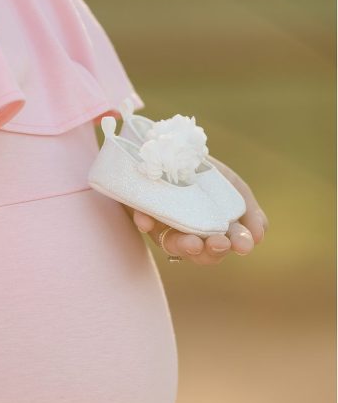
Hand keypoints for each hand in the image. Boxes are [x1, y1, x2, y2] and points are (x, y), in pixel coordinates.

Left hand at [122, 156, 268, 264]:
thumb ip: (249, 212)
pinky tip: (146, 220)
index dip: (236, 245)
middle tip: (219, 243)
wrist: (169, 149)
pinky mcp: (142, 214)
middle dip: (211, 251)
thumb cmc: (205, 173)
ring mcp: (164, 226)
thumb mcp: (233, 188)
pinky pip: (142, 221)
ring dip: (182, 245)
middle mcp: (188, 234)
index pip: (227, 245)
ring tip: (192, 242)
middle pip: (201, 253)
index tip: (243, 244)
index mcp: (214, 231)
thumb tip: (259, 236)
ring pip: (172, 244)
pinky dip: (145, 222)